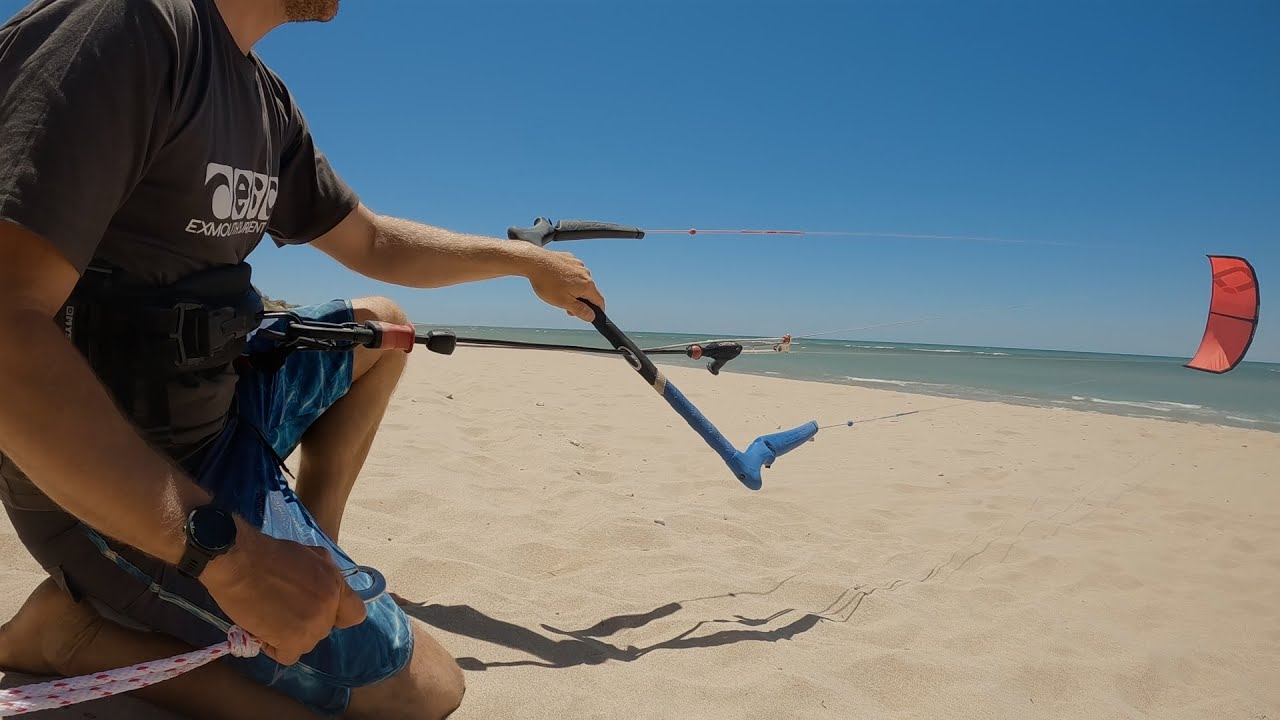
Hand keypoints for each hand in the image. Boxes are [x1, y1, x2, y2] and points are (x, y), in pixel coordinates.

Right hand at [201, 521, 365, 664]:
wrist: (239, 559)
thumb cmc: (268, 553)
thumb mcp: (309, 555)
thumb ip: (324, 574)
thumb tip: (325, 587)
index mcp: (335, 584)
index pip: (354, 614)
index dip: (337, 615)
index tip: (318, 611)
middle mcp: (329, 606)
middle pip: (324, 629)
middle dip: (305, 622)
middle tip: (282, 609)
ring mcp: (313, 624)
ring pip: (306, 643)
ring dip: (288, 635)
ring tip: (268, 616)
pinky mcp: (292, 639)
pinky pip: (288, 655)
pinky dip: (273, 647)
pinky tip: (261, 630)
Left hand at [525, 249, 605, 321]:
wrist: (534, 261)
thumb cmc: (547, 282)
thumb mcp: (563, 302)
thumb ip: (579, 310)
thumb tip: (591, 316)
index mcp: (587, 285)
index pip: (600, 301)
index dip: (598, 311)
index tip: (592, 316)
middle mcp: (586, 273)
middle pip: (589, 292)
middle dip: (580, 301)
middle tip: (566, 306)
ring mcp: (578, 264)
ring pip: (580, 282)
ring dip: (574, 290)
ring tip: (557, 291)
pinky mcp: (570, 259)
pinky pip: (573, 272)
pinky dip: (568, 278)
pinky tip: (556, 280)